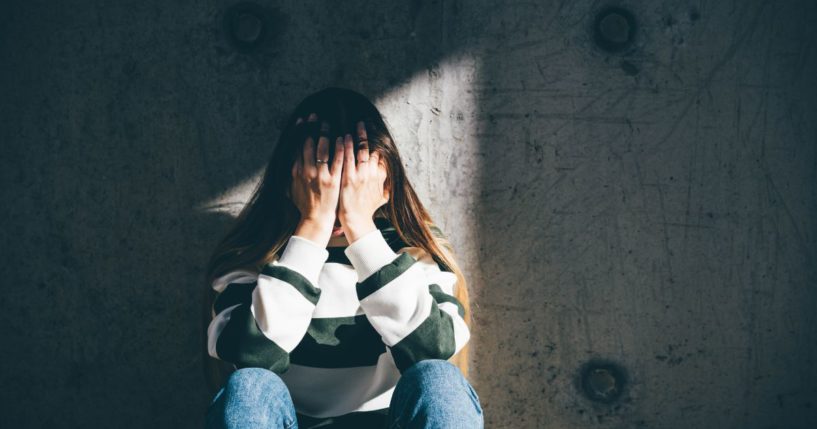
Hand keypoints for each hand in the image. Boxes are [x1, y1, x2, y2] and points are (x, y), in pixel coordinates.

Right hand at [288, 112, 344, 245]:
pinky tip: (342, 139)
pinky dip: (339, 148)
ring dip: (325, 134)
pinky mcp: (332, 181)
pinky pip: (337, 161)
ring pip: (322, 150)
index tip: (302, 121)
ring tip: (328, 123)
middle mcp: (307, 171)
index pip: (297, 147)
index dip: (299, 132)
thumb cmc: (305, 204)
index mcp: (297, 171)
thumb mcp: (293, 188)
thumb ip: (293, 173)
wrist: (315, 219)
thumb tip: (292, 161)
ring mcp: (320, 175)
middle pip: (308, 144)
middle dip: (311, 128)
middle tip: (315, 116)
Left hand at [337, 120, 388, 241]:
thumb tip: (389, 174)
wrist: (355, 220)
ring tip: (353, 126)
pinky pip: (347, 158)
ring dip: (357, 137)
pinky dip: (346, 147)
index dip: (376, 141)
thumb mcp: (383, 196)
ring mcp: (359, 175)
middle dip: (366, 134)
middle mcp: (371, 173)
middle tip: (363, 122)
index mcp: (379, 175)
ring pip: (359, 151)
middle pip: (370, 149)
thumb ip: (386, 183)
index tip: (373, 130)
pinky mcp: (348, 178)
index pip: (379, 154)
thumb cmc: (367, 209)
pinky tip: (344, 137)